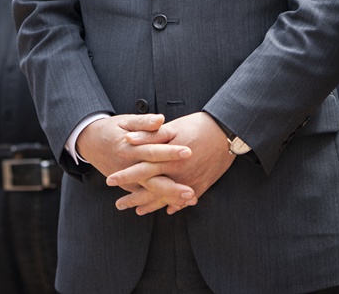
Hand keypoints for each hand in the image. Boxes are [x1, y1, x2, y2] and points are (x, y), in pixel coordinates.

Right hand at [76, 113, 193, 204]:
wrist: (90, 143)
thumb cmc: (111, 129)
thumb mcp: (125, 121)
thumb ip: (144, 122)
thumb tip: (161, 119)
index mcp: (128, 148)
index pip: (152, 151)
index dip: (170, 152)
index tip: (188, 152)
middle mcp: (127, 167)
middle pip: (152, 179)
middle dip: (172, 187)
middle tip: (191, 191)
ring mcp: (127, 179)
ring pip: (150, 191)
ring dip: (170, 197)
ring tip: (191, 199)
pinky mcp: (127, 186)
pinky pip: (145, 195)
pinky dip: (161, 200)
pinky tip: (179, 203)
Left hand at [108, 112, 232, 214]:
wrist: (228, 133)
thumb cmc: (199, 126)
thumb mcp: (172, 127)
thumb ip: (150, 135)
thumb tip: (128, 139)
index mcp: (167, 159)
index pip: (140, 170)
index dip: (125, 176)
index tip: (110, 182)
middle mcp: (177, 175)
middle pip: (151, 190)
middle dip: (134, 198)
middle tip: (119, 205)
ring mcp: (190, 182)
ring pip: (166, 198)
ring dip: (151, 205)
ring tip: (138, 211)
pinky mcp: (202, 185)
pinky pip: (186, 200)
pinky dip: (176, 205)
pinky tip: (168, 210)